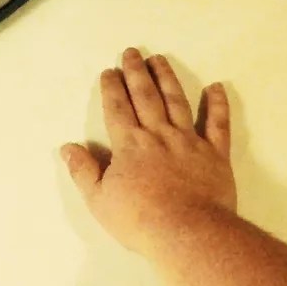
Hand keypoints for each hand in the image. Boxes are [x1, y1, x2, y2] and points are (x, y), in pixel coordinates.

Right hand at [60, 48, 234, 252]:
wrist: (188, 232)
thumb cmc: (140, 220)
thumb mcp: (100, 201)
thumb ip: (84, 171)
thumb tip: (68, 147)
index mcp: (130, 145)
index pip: (118, 109)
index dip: (112, 88)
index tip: (110, 71)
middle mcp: (159, 135)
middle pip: (146, 97)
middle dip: (137, 73)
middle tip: (132, 52)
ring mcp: (189, 141)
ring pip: (177, 102)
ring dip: (167, 79)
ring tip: (159, 60)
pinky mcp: (215, 154)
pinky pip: (218, 124)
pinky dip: (218, 104)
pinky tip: (216, 87)